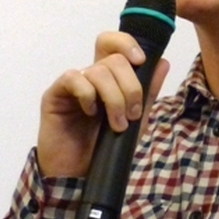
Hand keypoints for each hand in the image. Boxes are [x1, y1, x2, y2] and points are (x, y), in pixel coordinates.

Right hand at [36, 31, 169, 176]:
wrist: (80, 174)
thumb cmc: (107, 146)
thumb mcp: (137, 120)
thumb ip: (149, 92)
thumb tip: (163, 62)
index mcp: (110, 77)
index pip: (114, 44)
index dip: (128, 43)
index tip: (142, 61)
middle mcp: (91, 76)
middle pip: (114, 59)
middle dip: (131, 87)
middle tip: (132, 114)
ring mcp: (73, 84)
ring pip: (99, 71)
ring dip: (114, 99)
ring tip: (117, 124)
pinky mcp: (55, 94)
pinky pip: (74, 79)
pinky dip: (88, 95)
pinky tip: (92, 113)